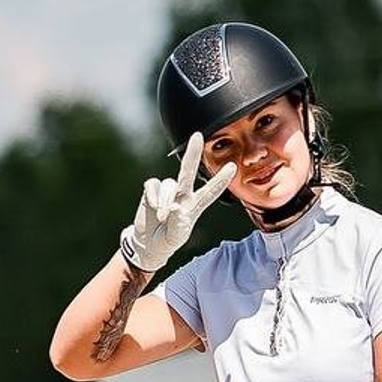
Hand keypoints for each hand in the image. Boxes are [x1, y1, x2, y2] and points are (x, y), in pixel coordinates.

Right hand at [119, 133, 236, 274]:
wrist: (148, 244)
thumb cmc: (166, 241)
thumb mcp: (175, 238)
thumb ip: (177, 224)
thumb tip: (176, 206)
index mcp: (194, 206)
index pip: (210, 192)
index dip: (220, 180)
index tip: (233, 167)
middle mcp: (183, 194)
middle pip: (188, 171)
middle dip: (193, 154)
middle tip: (197, 136)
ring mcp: (168, 191)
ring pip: (169, 185)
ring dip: (164, 202)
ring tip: (162, 218)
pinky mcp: (153, 190)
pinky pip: (154, 185)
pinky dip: (153, 197)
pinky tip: (153, 207)